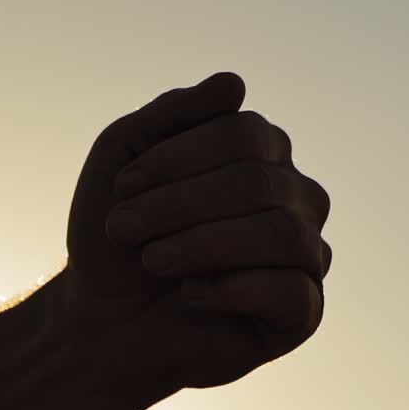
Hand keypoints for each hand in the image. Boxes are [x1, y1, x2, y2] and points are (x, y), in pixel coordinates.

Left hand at [62, 71, 331, 391]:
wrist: (103, 324)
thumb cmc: (116, 241)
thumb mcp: (123, 159)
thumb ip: (172, 115)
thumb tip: (236, 84)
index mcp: (264, 157)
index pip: (247, 134)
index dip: (179, 157)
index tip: (121, 188)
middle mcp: (296, 201)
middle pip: (261, 181)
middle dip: (180, 204)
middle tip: (123, 229)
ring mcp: (305, 258)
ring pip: (284, 233)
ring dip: (203, 244)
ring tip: (152, 261)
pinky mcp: (302, 315)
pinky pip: (292, 291)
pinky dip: (230, 290)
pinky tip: (188, 295)